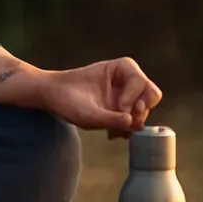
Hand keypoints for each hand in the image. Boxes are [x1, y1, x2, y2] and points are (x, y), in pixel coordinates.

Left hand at [42, 57, 163, 139]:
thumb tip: (132, 123)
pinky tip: (112, 133)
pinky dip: (128, 128)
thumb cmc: (64, 98)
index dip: (134, 97)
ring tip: (114, 132)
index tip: (120, 108)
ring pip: (145, 108)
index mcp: (119, 68)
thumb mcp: (85, 112)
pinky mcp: (120, 107)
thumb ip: (109, 118)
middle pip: (151, 93)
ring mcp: (124, 94)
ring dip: (134, 122)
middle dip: (141, 110)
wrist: (51, 97)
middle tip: (125, 122)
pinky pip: (135, 118)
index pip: (141, 81)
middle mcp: (125, 80)